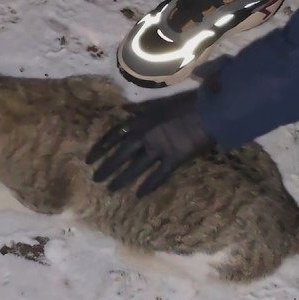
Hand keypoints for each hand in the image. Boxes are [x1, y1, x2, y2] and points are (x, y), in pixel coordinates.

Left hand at [86, 90, 214, 197]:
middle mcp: (145, 136)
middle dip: (107, 167)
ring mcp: (159, 149)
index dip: (100, 148)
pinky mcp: (174, 160)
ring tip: (111, 189)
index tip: (89, 159)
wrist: (209, 112)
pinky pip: (158, 176)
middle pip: (121, 154)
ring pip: (136, 168)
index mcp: (141, 121)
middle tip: (95, 179)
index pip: (114, 135)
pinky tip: (139, 195)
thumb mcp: (159, 104)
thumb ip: (140, 110)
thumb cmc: (185, 105)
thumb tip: (123, 109)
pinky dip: (148, 186)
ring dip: (122, 179)